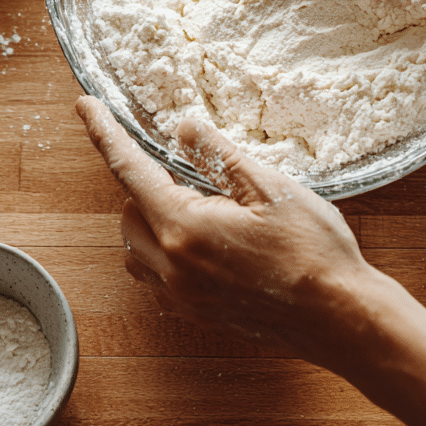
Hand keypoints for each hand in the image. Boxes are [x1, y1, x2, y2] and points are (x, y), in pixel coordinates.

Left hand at [75, 96, 378, 366]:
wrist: (340, 317)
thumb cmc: (313, 251)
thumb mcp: (270, 188)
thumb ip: (219, 155)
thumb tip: (183, 127)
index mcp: (186, 229)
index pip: (129, 171)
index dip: (105, 134)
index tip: (85, 107)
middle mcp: (174, 267)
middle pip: (128, 213)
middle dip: (144, 185)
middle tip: (189, 170)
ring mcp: (184, 296)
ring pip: (136, 250)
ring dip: (151, 221)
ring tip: (200, 206)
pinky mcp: (198, 313)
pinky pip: (157, 277)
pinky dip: (165, 251)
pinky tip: (208, 241)